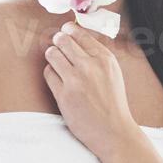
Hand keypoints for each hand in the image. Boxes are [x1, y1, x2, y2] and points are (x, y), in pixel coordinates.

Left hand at [43, 20, 139, 156]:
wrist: (113, 131)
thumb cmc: (113, 103)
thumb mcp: (113, 73)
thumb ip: (98, 56)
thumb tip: (77, 37)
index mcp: (105, 59)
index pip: (80, 34)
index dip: (69, 30)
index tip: (65, 31)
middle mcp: (91, 66)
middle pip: (63, 40)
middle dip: (58, 41)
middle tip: (58, 45)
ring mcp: (76, 80)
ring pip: (52, 54)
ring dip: (52, 56)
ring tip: (57, 62)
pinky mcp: (63, 94)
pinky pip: (48, 73)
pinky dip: (50, 73)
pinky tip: (58, 79)